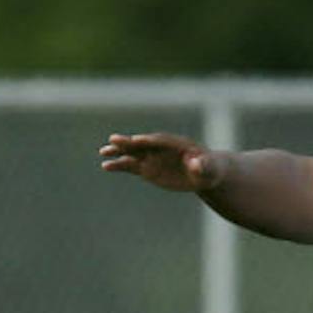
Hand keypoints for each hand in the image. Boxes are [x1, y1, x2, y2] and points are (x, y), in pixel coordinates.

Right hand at [99, 132, 223, 191]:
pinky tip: (105, 166)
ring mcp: (152, 157)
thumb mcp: (209, 168)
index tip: (136, 140)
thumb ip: (202, 165)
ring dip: (118, 153)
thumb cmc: (209, 169)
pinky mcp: (147, 168)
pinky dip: (119, 165)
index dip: (149, 141)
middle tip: (113, 139)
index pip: (160, 141)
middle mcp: (161, 148)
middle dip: (128, 142)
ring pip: (132, 154)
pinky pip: (130, 166)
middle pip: (142, 144)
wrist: (203, 173)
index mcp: (176, 144)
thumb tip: (196, 163)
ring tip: (103, 153)